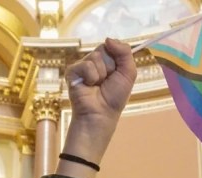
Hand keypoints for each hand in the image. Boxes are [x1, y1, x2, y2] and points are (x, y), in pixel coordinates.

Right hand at [60, 38, 136, 175]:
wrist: (102, 114)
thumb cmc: (115, 97)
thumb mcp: (129, 73)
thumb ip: (125, 52)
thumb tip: (108, 38)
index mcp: (106, 61)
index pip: (111, 45)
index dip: (117, 57)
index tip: (117, 71)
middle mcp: (93, 61)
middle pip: (103, 49)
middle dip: (110, 66)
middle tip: (107, 81)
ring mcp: (82, 66)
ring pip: (95, 56)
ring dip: (101, 73)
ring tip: (97, 86)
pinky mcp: (72, 72)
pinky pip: (85, 65)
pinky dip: (91, 77)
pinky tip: (89, 86)